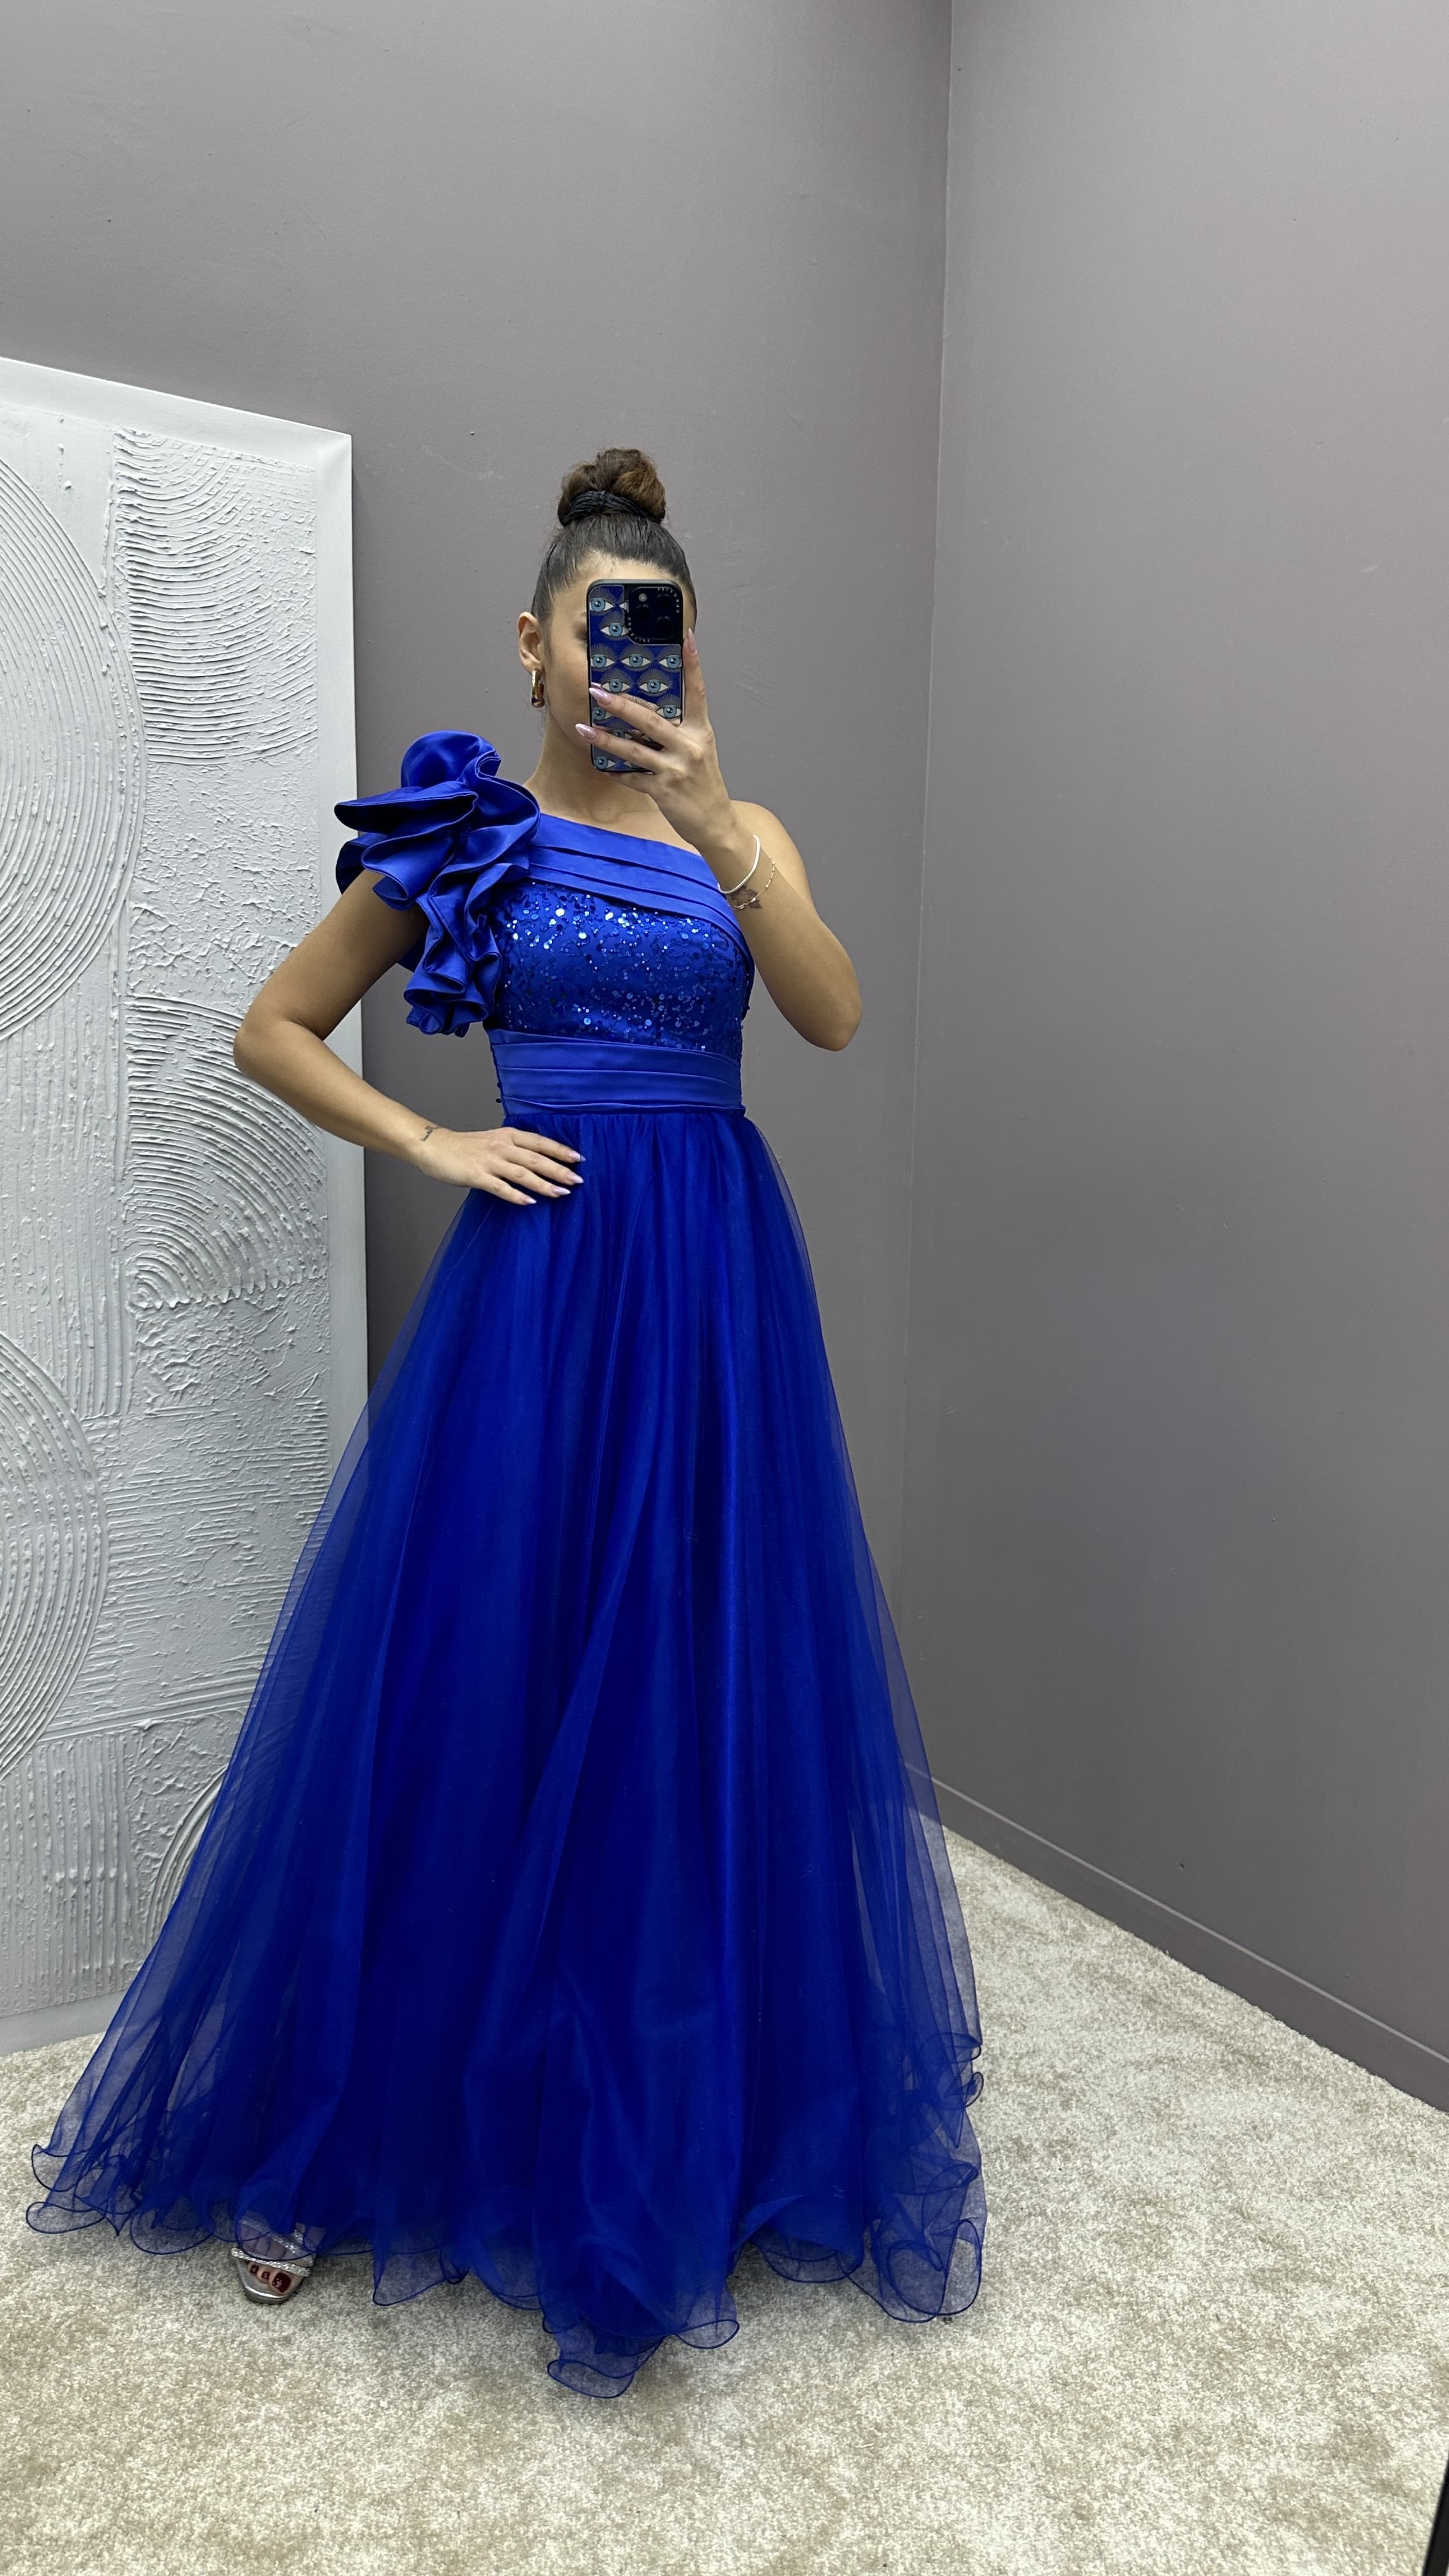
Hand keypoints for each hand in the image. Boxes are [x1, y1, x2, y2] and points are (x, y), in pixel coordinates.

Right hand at [408, 1122, 583, 1205]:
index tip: (579, 1159)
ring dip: (544, 1184)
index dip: (560, 1150)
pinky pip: (501, 1188)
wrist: (433, 1146)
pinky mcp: (477, 1176)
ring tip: (561, 1193)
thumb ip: (513, 1148)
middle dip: (559, 1170)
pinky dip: (517, 1196)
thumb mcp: (493, 1140)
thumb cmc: (463, 1146)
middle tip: (578, 1180)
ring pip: (523, 1173)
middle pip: (536, 1158)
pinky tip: (530, 1203)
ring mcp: (489, 1161)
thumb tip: (538, 1161)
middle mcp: (502, 1147)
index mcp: (508, 1136)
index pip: (540, 1142)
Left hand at [575, 631, 733, 854]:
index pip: (698, 691)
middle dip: (621, 705)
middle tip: (596, 692)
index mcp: (701, 731)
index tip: (687, 636)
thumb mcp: (699, 751)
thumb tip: (644, 713)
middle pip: (651, 719)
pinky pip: (633, 778)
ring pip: (635, 750)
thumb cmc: (703, 784)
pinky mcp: (664, 791)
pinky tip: (599, 764)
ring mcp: (677, 769)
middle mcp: (690, 746)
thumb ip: (678, 732)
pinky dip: (615, 772)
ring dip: (606, 739)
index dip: (693, 663)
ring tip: (583, 729)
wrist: (716, 823)